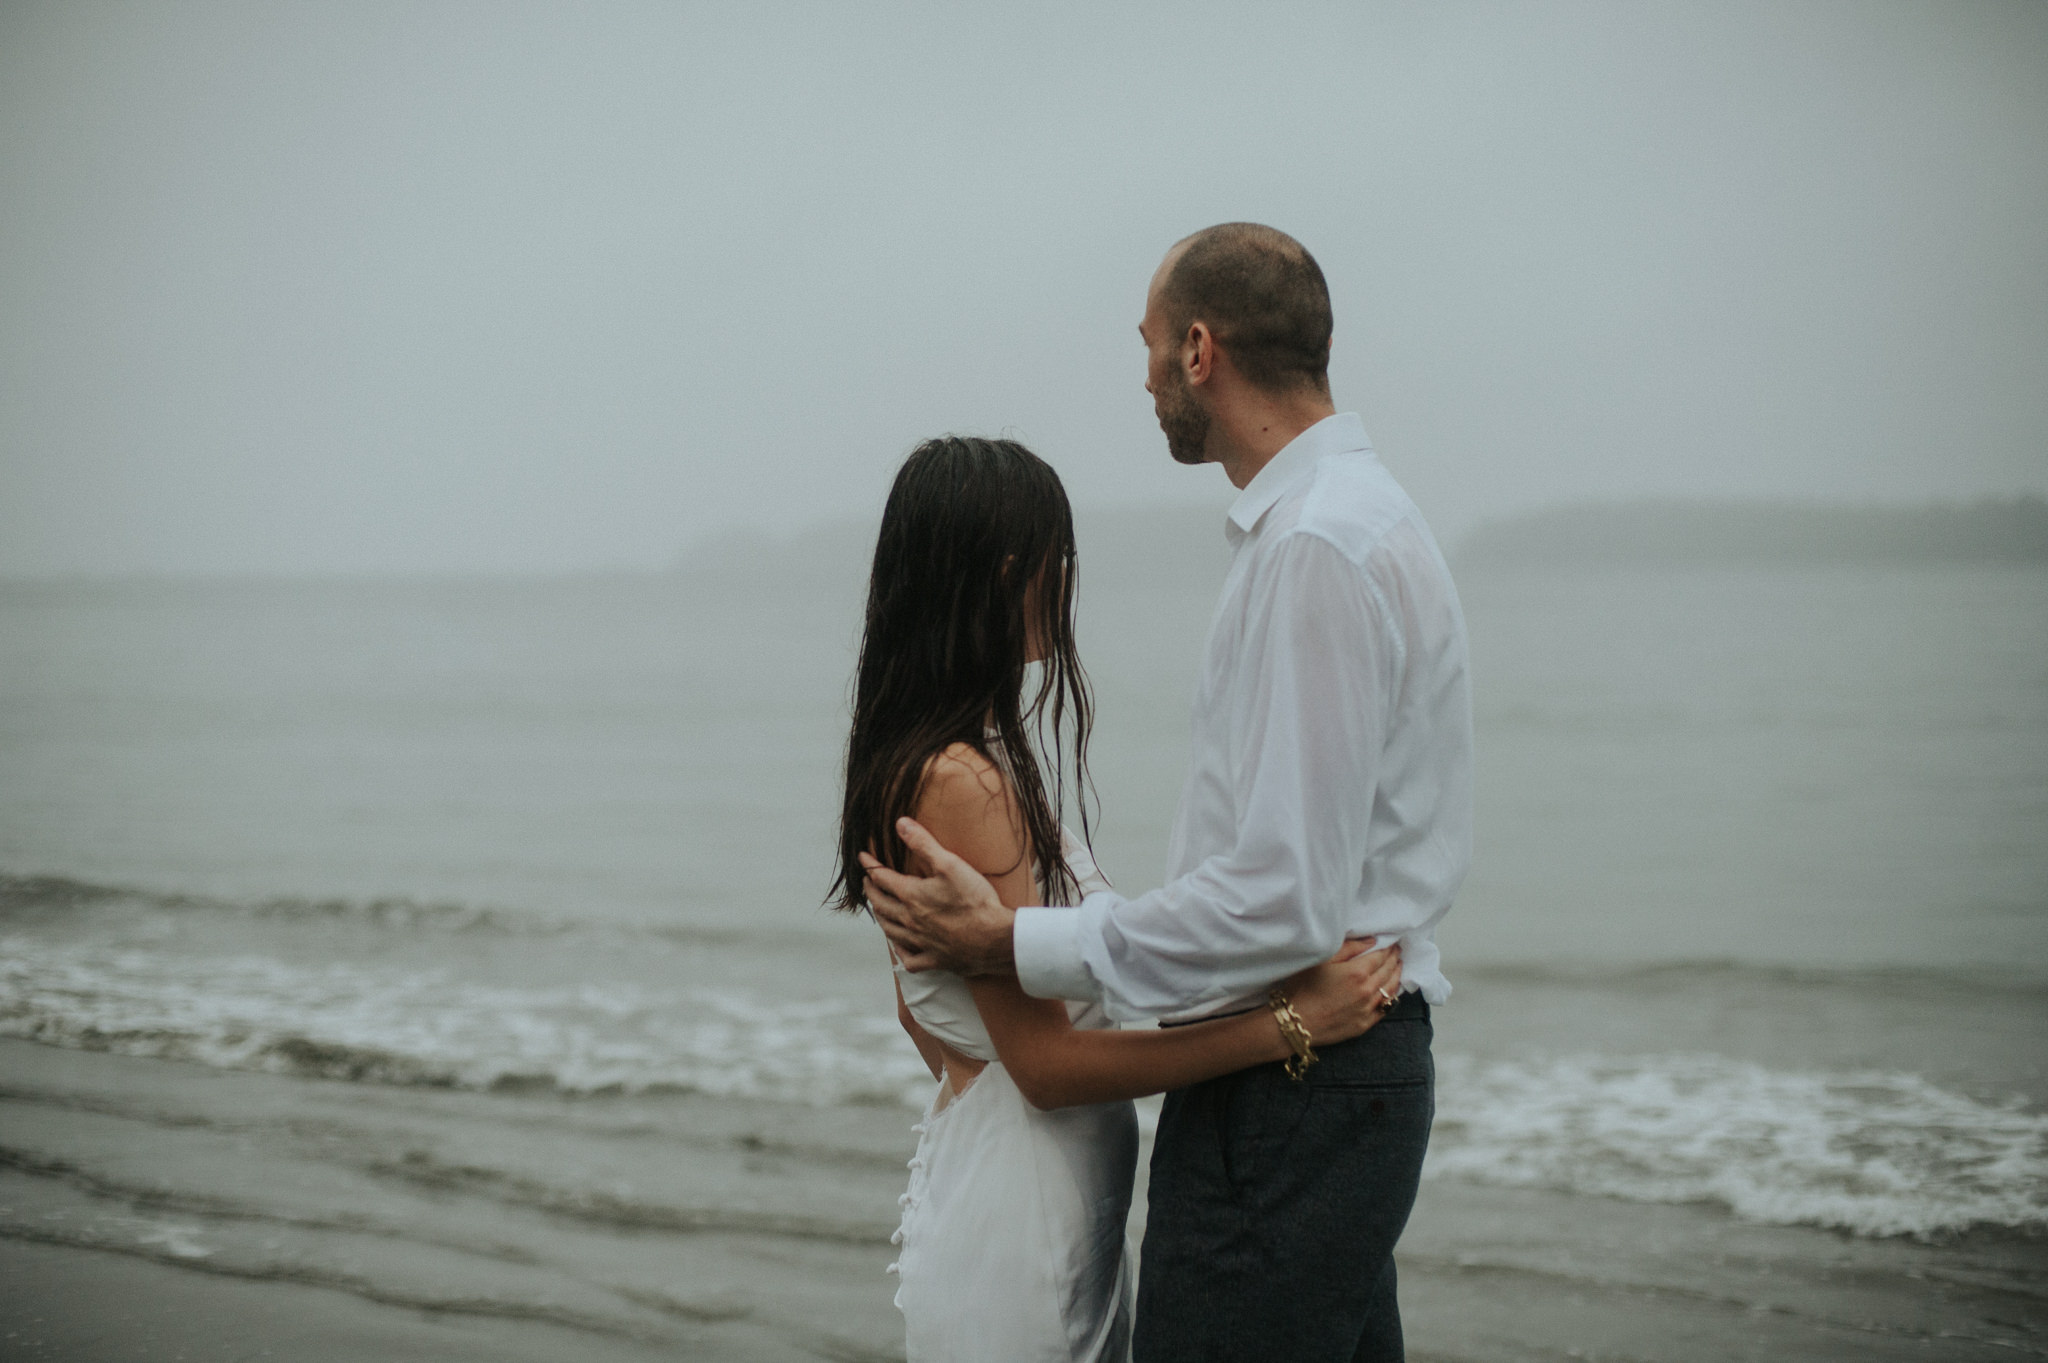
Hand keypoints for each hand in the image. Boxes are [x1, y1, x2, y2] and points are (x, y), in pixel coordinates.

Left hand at [860, 817, 1017, 974]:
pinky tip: (900, 946)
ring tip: (878, 908)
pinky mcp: (934, 960)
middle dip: (871, 890)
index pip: (882, 878)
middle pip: (881, 904)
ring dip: (880, 917)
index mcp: (912, 896)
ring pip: (890, 930)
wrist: (995, 939)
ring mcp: (920, 942)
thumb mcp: (950, 864)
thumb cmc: (974, 902)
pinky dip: (900, 951)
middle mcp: (910, 921)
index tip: (863, 858)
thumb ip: (923, 843)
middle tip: (867, 881)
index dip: (870, 866)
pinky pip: (909, 959)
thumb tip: (900, 824)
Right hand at [1283, 940, 1402, 1045]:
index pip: (1381, 956)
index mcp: (1358, 972)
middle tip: (1397, 951)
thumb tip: (1371, 942)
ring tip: (1398, 967)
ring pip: (1390, 990)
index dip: (1388, 947)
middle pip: (1388, 971)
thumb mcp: (1322, 959)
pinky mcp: (1364, 1024)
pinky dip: (1391, 997)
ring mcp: (1368, 1009)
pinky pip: (1385, 1008)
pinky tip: (1391, 991)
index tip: (1392, 942)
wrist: (1296, 1023)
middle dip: (1394, 959)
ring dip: (1396, 976)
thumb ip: (1348, 947)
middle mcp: (1368, 991)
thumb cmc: (1303, 987)